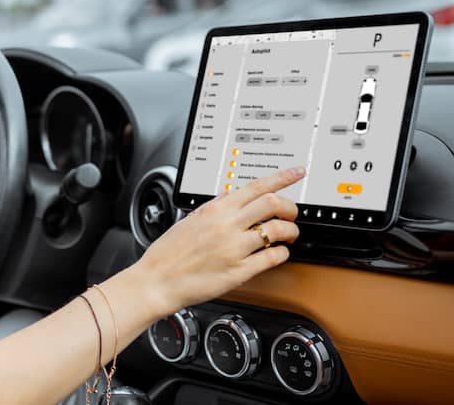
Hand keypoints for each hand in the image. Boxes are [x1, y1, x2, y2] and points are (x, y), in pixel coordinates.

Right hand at [131, 167, 304, 316]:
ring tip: (288, 235)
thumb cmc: (168, 254)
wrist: (157, 281)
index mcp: (215, 209)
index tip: (296, 173)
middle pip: (274, 203)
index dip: (282, 177)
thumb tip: (231, 195)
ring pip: (278, 230)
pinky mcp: (240, 271)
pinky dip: (283, 253)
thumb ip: (214, 207)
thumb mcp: (190, 220)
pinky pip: (273, 258)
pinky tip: (278, 253)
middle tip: (291, 212)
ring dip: (290, 230)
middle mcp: (227, 226)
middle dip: (290, 207)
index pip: (256, 186)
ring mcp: (235, 248)